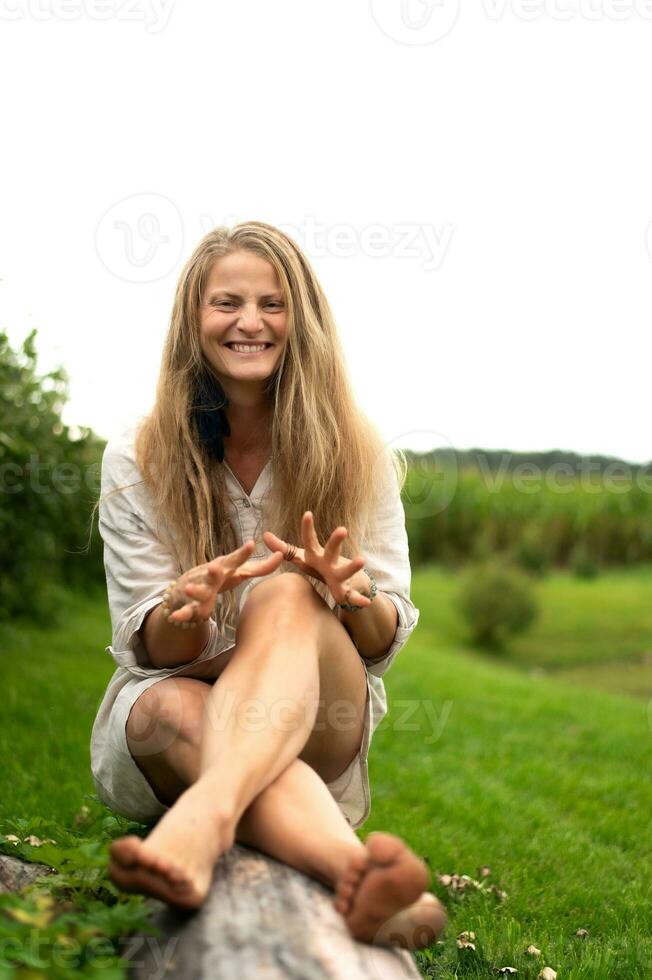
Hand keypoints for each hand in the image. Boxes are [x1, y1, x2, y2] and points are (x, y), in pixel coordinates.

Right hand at [165, 540, 283, 624]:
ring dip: (195, 590)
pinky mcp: (191, 606)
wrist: (186, 588)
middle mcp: (211, 576)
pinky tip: (177, 616)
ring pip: (198, 591)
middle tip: (215, 566)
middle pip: (213, 572)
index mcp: (224, 568)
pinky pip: (186, 610)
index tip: (251, 544)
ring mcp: (199, 590)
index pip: (235, 560)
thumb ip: (260, 567)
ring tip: (190, 589)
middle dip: (214, 569)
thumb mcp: (239, 571)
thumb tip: (281, 555)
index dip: (243, 553)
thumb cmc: (219, 577)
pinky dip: (181, 613)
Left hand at [263, 512, 372, 608]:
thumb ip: (284, 549)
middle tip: (342, 529)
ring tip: (361, 560)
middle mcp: (330, 562)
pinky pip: (353, 596)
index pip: (310, 540)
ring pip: (346, 571)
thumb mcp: (303, 558)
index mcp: (316, 555)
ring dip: (353, 566)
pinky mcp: (347, 590)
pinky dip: (358, 599)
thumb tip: (265, 535)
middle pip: (332, 551)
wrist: (346, 582)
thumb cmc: (321, 567)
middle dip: (336, 541)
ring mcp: (340, 575)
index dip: (307, 528)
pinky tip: (365, 601)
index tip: (308, 513)